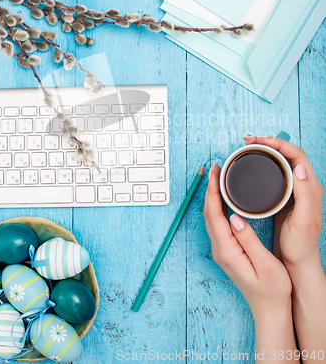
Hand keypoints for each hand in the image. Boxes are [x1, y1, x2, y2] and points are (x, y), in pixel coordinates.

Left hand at [203, 162, 291, 318]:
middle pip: (208, 214)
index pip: (214, 215)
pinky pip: (217, 224)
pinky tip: (224, 199)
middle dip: (209, 189)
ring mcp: (222, 252)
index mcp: (227, 251)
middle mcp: (220, 251)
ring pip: (211, 218)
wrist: (270, 311)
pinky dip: (217, 207)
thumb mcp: (265, 264)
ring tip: (218, 178)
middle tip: (215, 169)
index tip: (214, 173)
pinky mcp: (227, 252)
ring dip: (212, 197)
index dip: (212, 191)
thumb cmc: (273, 291)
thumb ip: (248, 240)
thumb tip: (235, 217)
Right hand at [244, 136, 323, 275]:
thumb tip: (298, 168)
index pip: (297, 155)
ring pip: (280, 162)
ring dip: (265, 151)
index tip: (260, 141)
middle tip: (249, 141)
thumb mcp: (304, 220)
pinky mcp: (283, 197)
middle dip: (269, 143)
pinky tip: (252, 166)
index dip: (279, 143)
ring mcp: (293, 191)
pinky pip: (274, 173)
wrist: (297, 262)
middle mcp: (304, 185)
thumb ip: (305, 194)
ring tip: (249, 148)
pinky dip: (263, 164)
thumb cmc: (301, 244)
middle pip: (288, 154)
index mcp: (311, 188)